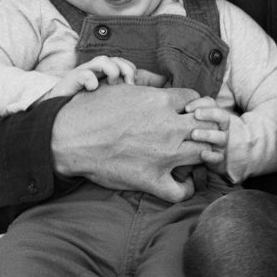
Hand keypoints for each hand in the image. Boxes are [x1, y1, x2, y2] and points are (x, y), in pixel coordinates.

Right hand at [44, 55, 136, 98]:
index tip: (134, 85)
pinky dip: (91, 80)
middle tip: (129, 85)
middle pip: (115, 59)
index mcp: (103, 73)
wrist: (57, 109)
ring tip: (112, 85)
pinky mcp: (72, 79)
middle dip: (127, 69)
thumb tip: (135, 95)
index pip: (122, 62)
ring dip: (112, 71)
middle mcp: (95, 70)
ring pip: (102, 60)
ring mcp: (83, 72)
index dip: (131, 69)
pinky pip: (85, 74)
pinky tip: (93, 89)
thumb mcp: (103, 98)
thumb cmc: (82, 104)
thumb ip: (116, 93)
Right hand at [52, 84, 203, 202]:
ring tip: (193, 152)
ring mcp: (164, 155)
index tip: (187, 111)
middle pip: (207, 125)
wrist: (69, 138)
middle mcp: (169, 127)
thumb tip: (162, 86)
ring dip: (202, 152)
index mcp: (161, 101)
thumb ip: (148, 89)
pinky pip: (182, 190)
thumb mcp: (123, 89)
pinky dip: (186, 186)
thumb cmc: (92, 110)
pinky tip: (180, 179)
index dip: (194, 105)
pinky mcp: (152, 179)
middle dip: (205, 126)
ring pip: (204, 152)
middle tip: (197, 131)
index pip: (196, 99)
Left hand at [184, 97, 246, 179]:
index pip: (213, 104)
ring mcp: (221, 144)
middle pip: (222, 117)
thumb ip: (189, 112)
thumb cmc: (197, 133)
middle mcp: (222, 128)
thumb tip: (178, 104)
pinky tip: (202, 154)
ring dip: (208, 134)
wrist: (208, 156)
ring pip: (221, 137)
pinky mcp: (219, 159)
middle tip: (195, 114)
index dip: (201, 103)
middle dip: (209, 114)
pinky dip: (211, 156)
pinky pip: (218, 158)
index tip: (186, 108)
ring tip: (194, 134)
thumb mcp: (194, 121)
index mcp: (216, 116)